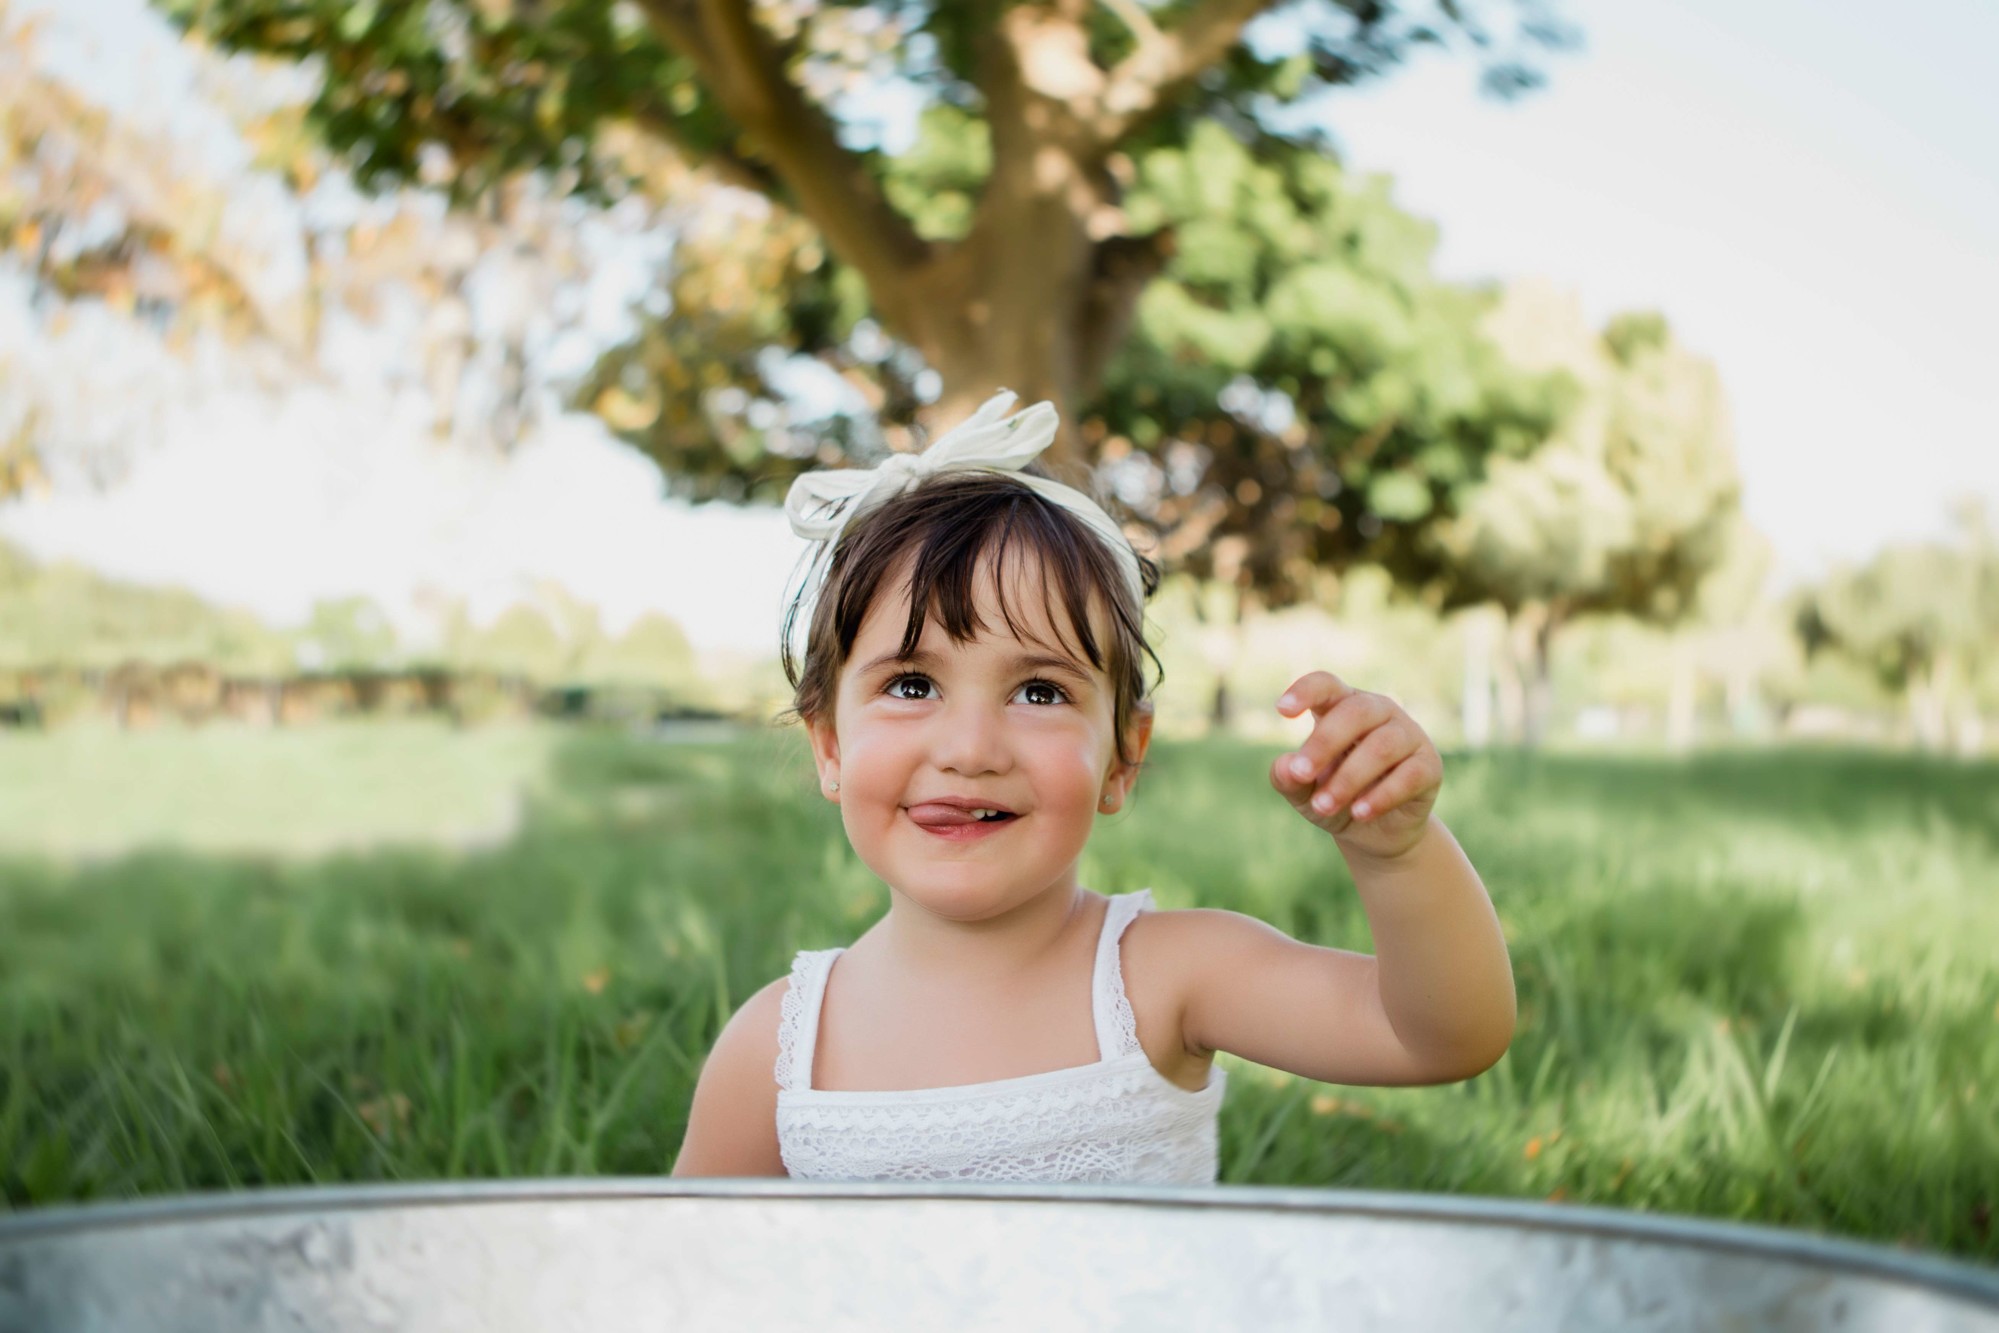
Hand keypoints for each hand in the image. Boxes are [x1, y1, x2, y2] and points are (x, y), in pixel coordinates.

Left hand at [1269, 671, 1442, 862]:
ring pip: (1382, 746)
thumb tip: (1285, 768)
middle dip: (1324, 743)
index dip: (1306, 691)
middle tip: (1301, 774)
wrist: (1375, 833)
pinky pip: (1408, 775)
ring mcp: (1408, 735)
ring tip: (1324, 806)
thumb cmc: (1335, 799)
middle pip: (1355, 711)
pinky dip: (1381, 796)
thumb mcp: (1305, 794)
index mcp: (1342, 706)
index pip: (1327, 685)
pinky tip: (1359, 814)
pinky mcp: (1429, 765)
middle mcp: (1379, 711)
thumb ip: (1290, 780)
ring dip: (1349, 778)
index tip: (1281, 710)